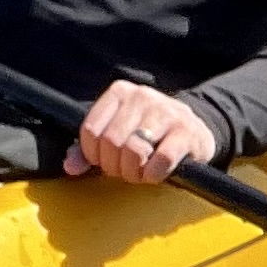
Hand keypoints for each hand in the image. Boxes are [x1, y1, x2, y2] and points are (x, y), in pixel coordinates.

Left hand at [65, 82, 218, 183]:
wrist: (196, 129)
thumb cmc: (150, 133)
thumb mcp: (119, 132)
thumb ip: (91, 148)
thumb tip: (70, 166)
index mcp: (120, 93)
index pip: (91, 130)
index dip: (93, 155)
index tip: (104, 162)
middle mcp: (142, 96)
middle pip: (112, 142)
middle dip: (115, 166)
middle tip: (124, 171)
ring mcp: (166, 112)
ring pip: (134, 150)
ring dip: (133, 172)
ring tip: (139, 173)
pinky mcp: (187, 132)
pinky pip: (162, 159)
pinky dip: (154, 174)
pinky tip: (155, 173)